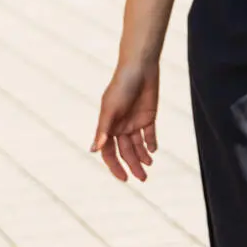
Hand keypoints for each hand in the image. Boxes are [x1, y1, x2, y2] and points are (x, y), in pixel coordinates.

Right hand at [90, 56, 160, 180]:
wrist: (140, 67)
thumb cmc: (122, 86)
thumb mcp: (111, 108)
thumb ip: (104, 129)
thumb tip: (93, 150)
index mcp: (108, 126)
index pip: (109, 151)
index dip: (114, 165)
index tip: (123, 178)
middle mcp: (120, 126)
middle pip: (125, 151)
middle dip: (132, 165)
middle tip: (142, 178)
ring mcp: (134, 122)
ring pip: (138, 146)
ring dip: (143, 157)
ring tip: (149, 167)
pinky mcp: (148, 116)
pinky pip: (149, 135)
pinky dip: (151, 144)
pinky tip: (153, 151)